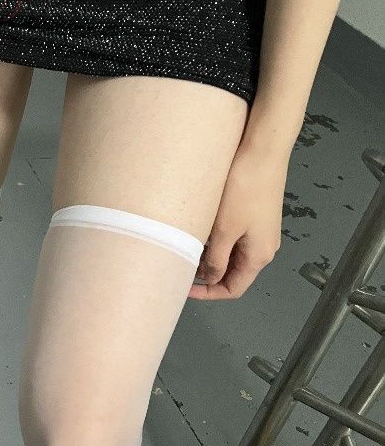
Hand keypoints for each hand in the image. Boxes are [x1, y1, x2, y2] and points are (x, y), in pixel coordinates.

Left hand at [189, 144, 288, 300]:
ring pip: (233, 256)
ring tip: (188, 249)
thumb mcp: (224, 231)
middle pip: (233, 273)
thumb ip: (216, 260)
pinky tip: (201, 233)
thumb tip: (210, 278)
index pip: (233, 289)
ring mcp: (261, 232)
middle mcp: (264, 248)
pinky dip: (218, 242)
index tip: (184, 288)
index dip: (208, 293)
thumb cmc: (243, 191)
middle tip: (182, 266)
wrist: (263, 152)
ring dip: (211, 257)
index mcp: (259, 257)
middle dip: (208, 275)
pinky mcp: (256, 216)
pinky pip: (236, 239)